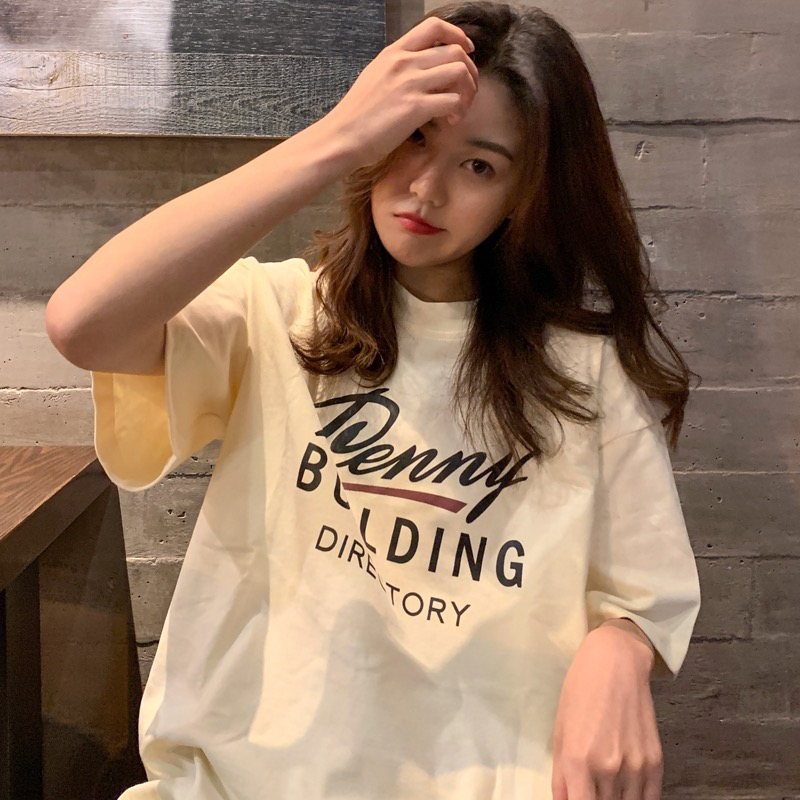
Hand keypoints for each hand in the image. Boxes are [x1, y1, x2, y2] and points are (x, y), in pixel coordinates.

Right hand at [321, 16, 479, 169]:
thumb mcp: (376, 79)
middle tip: (466, 92)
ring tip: (459, 109)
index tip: (466, 52)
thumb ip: (399, 70)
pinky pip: (453, 100)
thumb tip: (423, 74)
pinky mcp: (415, 108)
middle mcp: (404, 63)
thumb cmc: (357, 116)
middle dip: (470, 72)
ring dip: (468, 92)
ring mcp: (410, 84)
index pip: (434, 27)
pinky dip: (458, 111)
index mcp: (394, 53)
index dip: (457, 36)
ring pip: (459, 72)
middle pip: (455, 51)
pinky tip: (450, 121)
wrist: (342, 138)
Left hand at [551, 624, 663, 799]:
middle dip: (594, 799)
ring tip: (607, 784)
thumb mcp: (561, 730)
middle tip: (591, 785)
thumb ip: (561, 775)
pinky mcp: (655, 762)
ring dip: (615, 799)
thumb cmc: (581, 691)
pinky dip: (637, 799)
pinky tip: (627, 789)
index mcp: (578, 759)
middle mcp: (607, 768)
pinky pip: (649, 799)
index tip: (578, 799)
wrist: (616, 664)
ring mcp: (634, 767)